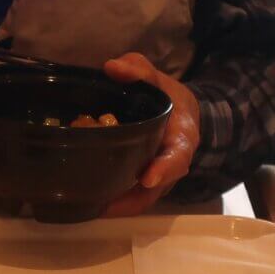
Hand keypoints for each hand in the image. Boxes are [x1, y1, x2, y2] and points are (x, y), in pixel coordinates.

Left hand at [101, 52, 200, 216]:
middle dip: (133, 198)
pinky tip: (92, 200)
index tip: (146, 179)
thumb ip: (139, 70)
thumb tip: (112, 67)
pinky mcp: (146, 181)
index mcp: (182, 139)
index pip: (177, 157)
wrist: (181, 111)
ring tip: (93, 206)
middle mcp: (173, 164)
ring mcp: (160, 177)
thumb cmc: (168, 95)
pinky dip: (117, 200)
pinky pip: (134, 195)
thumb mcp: (158, 78)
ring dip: (121, 205)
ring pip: (144, 198)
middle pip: (157, 188)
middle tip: (106, 203)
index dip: (163, 169)